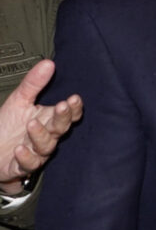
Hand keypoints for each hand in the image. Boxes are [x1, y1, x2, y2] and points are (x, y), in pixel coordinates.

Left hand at [0, 60, 82, 193]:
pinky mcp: (20, 167)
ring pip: (46, 147)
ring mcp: (35, 153)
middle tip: (63, 106)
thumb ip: (34, 84)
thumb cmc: (7, 126)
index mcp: (48, 120)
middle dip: (63, 118)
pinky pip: (28, 165)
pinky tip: (20, 148)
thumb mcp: (18, 101)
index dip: (73, 108)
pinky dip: (26, 157)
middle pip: (60, 129)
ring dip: (40, 136)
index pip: (68, 115)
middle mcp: (45, 137)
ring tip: (31, 124)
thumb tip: (49, 63)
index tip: (74, 98)